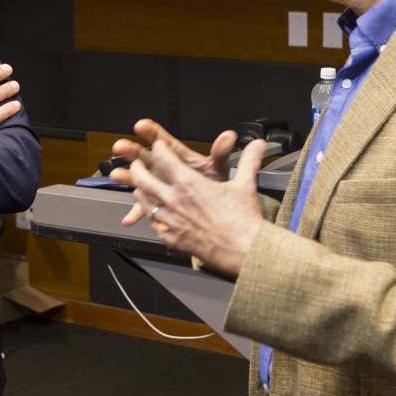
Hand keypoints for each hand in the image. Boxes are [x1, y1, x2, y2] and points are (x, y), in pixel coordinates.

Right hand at [108, 118, 239, 223]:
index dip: (151, 132)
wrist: (218, 212)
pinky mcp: (160, 204)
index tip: (141, 125)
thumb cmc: (217, 187)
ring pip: (141, 181)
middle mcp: (166, 170)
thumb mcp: (220, 168)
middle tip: (120, 146)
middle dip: (132, 151)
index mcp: (179, 157)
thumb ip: (221, 152)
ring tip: (116, 175)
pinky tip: (129, 218)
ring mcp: (161, 186)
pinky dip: (137, 213)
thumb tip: (229, 137)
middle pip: (146, 157)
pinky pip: (146, 208)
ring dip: (128, 178)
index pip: (163, 140)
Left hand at [120, 138, 267, 276]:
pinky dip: (153, 217)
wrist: (244, 251)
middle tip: (138, 163)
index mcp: (189, 183)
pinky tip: (157, 216)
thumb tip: (258, 144)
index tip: (158, 145)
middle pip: (142, 178)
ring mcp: (171, 221)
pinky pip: (154, 225)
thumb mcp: (245, 184)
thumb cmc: (243, 220)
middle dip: (138, 167)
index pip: (162, 157)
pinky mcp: (172, 238)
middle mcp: (174, 200)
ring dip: (140, 191)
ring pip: (143, 201)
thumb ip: (248, 160)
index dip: (157, 147)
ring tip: (142, 186)